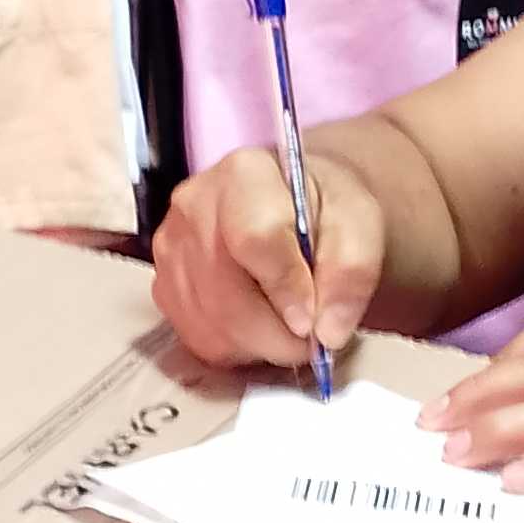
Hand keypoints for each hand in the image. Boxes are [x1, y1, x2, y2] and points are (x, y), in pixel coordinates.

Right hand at [153, 146, 386, 373]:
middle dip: (277, 334)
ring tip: (289, 328)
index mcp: (243, 174)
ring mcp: (170, 249)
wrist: (294, 209)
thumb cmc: (324, 212)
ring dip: (259, 345)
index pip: (254, 240)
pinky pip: (197, 339)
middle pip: (225, 294)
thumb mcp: (359, 225)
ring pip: (210, 325)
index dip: (286, 290)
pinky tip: (260, 327)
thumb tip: (329, 332)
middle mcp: (192, 205)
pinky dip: (237, 348)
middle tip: (312, 341)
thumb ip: (352, 272)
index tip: (315, 322)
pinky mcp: (164, 287)